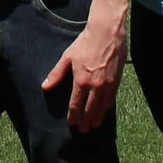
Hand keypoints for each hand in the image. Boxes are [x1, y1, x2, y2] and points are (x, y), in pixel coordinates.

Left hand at [42, 16, 127, 132]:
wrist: (107, 33)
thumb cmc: (85, 43)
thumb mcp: (67, 57)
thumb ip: (56, 74)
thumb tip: (45, 87)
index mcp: (81, 81)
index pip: (76, 104)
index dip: (74, 115)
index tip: (72, 123)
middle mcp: (95, 86)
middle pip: (90, 109)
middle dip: (86, 120)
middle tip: (84, 129)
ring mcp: (108, 85)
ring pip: (103, 107)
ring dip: (98, 117)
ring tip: (94, 125)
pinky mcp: (117, 81)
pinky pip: (112, 99)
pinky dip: (107, 107)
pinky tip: (105, 110)